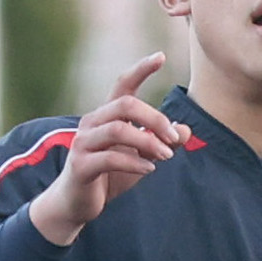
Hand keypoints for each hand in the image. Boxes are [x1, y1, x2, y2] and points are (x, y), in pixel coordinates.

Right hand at [25, 56, 196, 243]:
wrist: (76, 204)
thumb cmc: (110, 175)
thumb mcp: (140, 157)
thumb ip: (161, 142)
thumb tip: (186, 131)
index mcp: (106, 115)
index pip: (123, 84)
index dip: (141, 69)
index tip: (161, 56)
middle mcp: (92, 122)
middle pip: (126, 105)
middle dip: (155, 119)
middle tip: (175, 139)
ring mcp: (83, 143)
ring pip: (118, 129)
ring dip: (148, 142)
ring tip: (166, 156)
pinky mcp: (80, 165)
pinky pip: (110, 157)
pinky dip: (134, 162)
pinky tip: (149, 169)